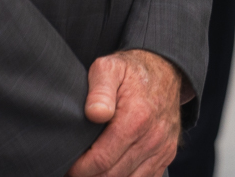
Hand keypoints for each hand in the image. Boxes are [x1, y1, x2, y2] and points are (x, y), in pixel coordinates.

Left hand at [68, 49, 184, 176]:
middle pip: (113, 175)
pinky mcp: (167, 154)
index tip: (68, 167)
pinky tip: (112, 171)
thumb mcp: (109, 68)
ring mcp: (162, 148)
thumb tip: (95, 114)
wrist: (166, 69)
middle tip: (75, 172)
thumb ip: (99, 90)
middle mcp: (153, 137)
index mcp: (136, 118)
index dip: (79, 169)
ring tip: (91, 171)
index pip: (101, 160)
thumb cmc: (131, 71)